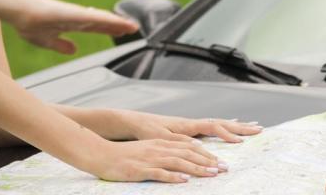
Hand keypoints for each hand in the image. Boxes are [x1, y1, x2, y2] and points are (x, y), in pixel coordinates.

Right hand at [12, 0, 137, 53]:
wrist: (14, 9)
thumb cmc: (27, 22)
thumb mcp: (45, 39)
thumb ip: (59, 44)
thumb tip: (74, 50)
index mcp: (70, 23)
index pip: (95, 26)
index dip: (110, 29)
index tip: (125, 31)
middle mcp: (74, 16)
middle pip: (100, 21)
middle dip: (117, 25)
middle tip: (134, 27)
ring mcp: (70, 13)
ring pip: (96, 18)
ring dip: (113, 21)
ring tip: (129, 25)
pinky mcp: (65, 11)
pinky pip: (86, 17)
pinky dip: (99, 19)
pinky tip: (110, 20)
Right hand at [84, 138, 227, 182]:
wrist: (101, 154)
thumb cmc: (124, 155)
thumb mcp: (146, 149)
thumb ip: (164, 153)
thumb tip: (181, 161)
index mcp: (160, 143)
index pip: (188, 147)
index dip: (206, 154)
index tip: (220, 162)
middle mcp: (158, 149)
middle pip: (187, 154)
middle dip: (207, 161)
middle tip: (224, 168)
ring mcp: (149, 159)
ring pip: (178, 163)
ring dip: (196, 169)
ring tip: (211, 174)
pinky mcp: (140, 170)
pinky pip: (159, 173)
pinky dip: (173, 177)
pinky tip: (184, 181)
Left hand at [119, 111, 262, 143]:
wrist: (135, 122)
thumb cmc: (146, 130)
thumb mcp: (161, 138)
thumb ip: (178, 141)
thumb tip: (197, 145)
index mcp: (188, 125)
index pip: (213, 127)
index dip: (227, 134)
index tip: (241, 141)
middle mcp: (192, 123)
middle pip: (221, 123)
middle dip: (241, 127)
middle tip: (259, 129)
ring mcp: (192, 125)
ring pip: (218, 124)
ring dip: (236, 126)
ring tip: (252, 127)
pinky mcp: (189, 129)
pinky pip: (212, 127)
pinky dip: (224, 128)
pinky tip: (231, 128)